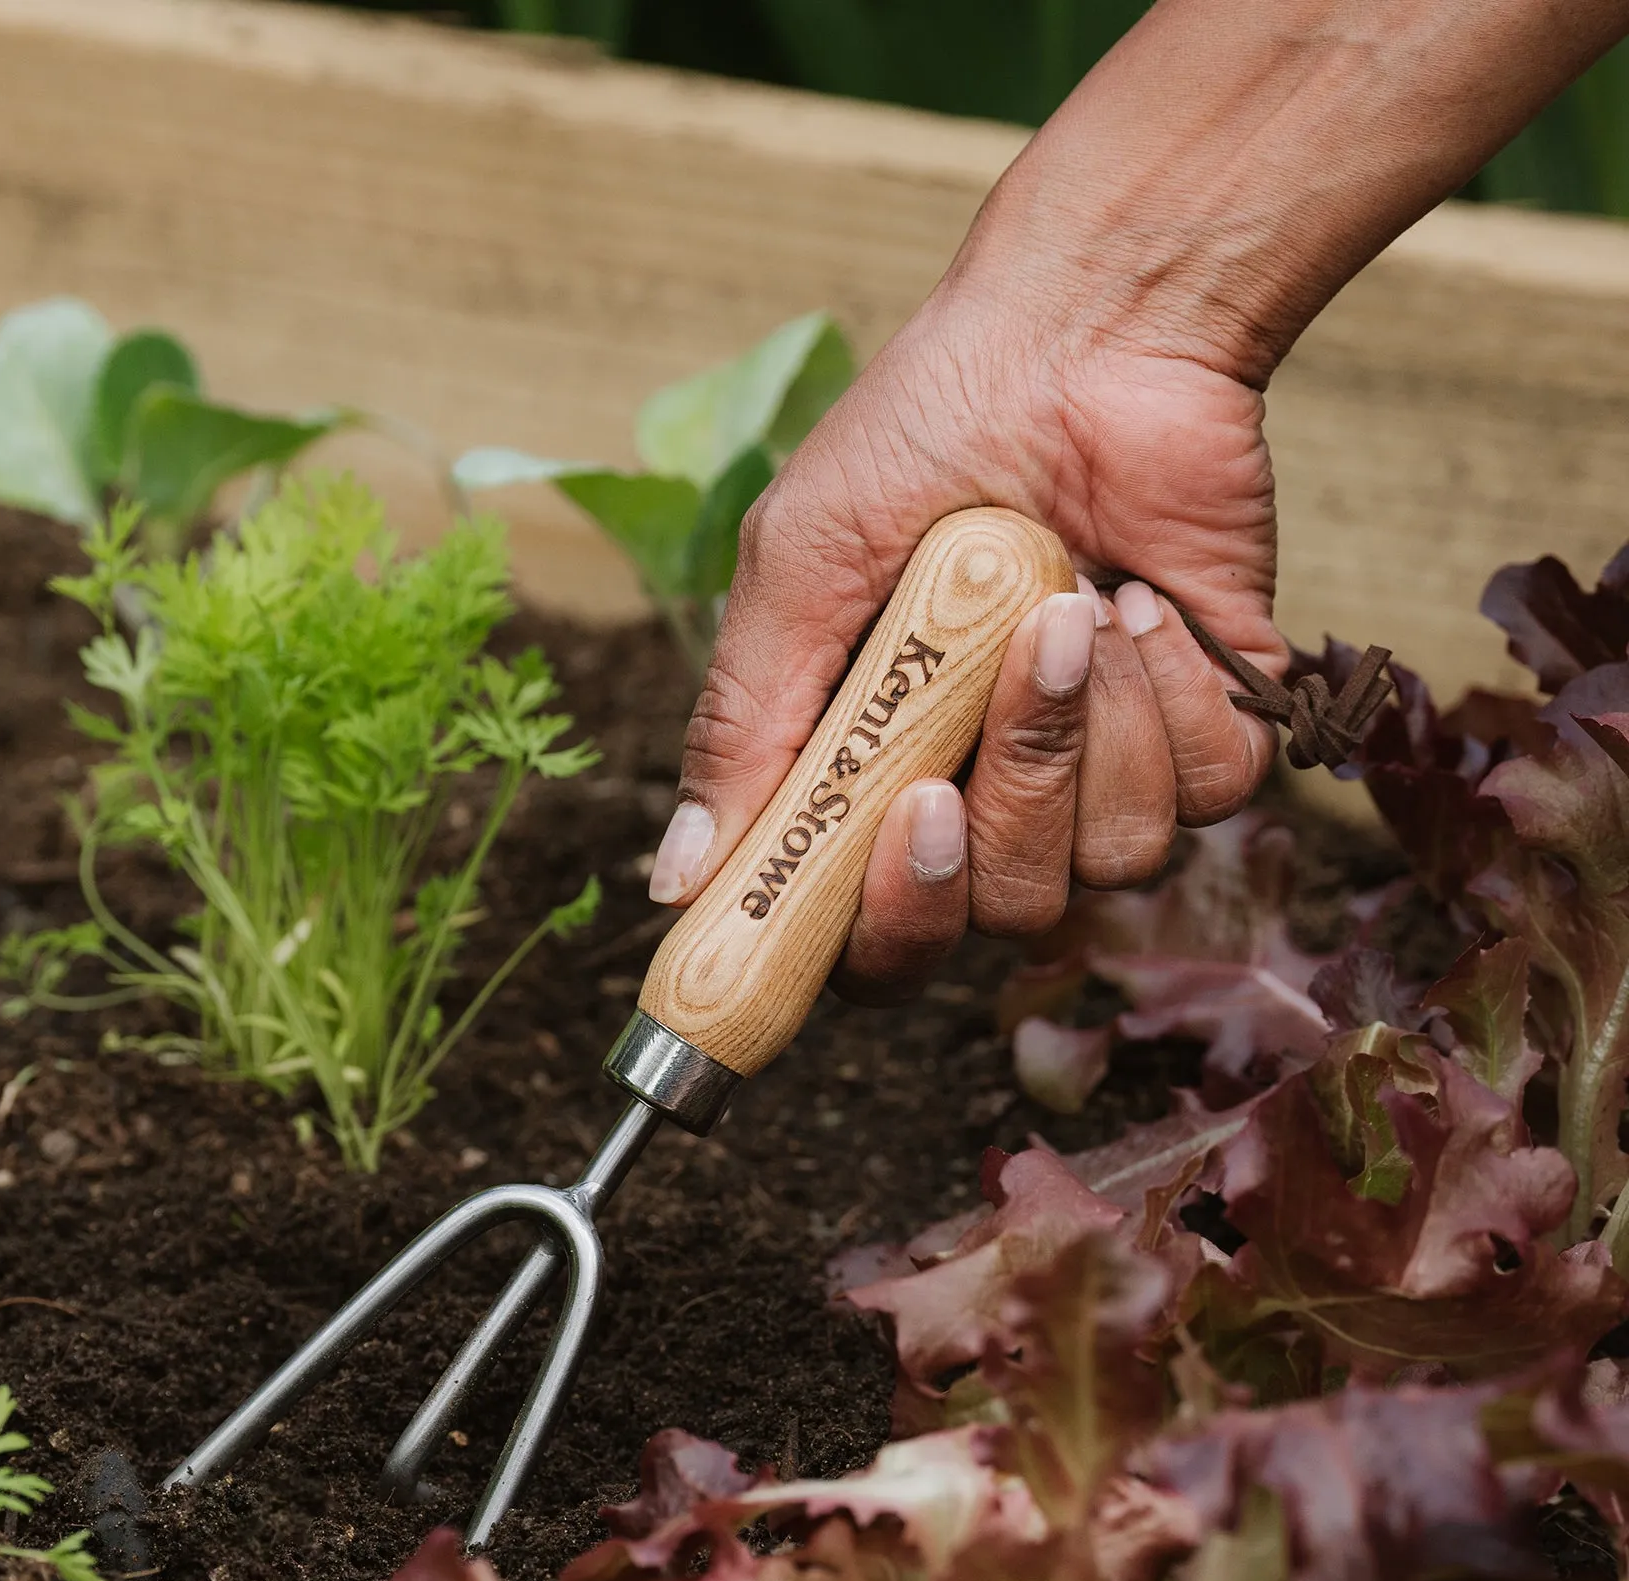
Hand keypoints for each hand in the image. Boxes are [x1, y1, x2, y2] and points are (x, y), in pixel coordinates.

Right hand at [647, 278, 1278, 1004]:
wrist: (1085, 330)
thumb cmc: (921, 436)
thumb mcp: (796, 573)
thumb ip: (743, 731)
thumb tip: (676, 882)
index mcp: (881, 786)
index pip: (878, 942)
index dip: (885, 931)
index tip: (897, 826)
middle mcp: (993, 801)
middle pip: (1002, 914)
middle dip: (1006, 796)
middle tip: (990, 670)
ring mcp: (1105, 774)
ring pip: (1112, 862)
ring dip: (1084, 723)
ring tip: (1069, 600)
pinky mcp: (1212, 731)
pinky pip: (1213, 796)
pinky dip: (1177, 695)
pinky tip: (1142, 600)